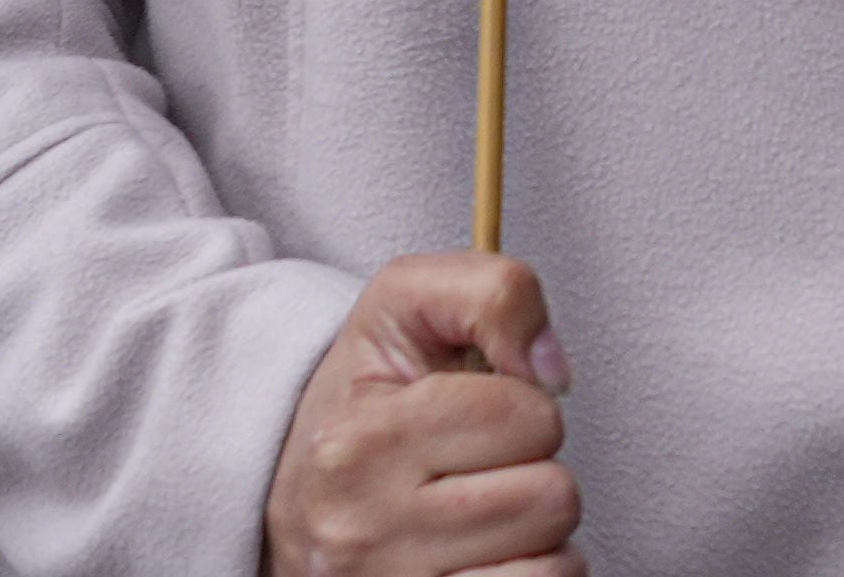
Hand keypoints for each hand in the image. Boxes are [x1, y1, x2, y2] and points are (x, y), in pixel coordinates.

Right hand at [262, 254, 576, 576]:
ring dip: (535, 533)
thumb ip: (494, 295)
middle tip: (482, 465)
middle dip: (533, 471)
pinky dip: (530, 576)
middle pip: (551, 498)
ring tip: (484, 509)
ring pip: (553, 565)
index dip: (524, 404)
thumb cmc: (361, 401)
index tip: (482, 412)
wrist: (290, 498)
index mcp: (362, 440)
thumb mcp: (406, 304)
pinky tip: (490, 555)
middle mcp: (367, 528)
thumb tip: (553, 370)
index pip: (524, 416)